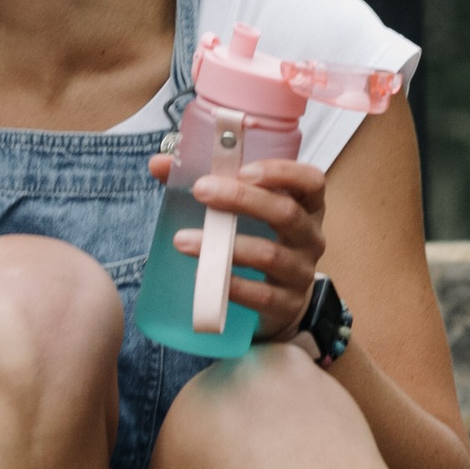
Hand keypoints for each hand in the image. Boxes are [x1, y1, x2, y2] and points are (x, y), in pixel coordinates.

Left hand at [152, 148, 328, 343]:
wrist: (278, 299)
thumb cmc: (257, 239)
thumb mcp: (242, 209)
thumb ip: (207, 182)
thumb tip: (159, 163)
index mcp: (306, 205)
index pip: (310, 180)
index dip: (282, 172)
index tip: (243, 168)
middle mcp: (310, 237)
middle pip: (286, 214)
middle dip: (242, 199)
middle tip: (201, 190)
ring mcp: (301, 272)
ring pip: (269, 255)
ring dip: (224, 246)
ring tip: (182, 240)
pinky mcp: (287, 304)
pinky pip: (261, 295)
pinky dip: (231, 285)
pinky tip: (203, 275)